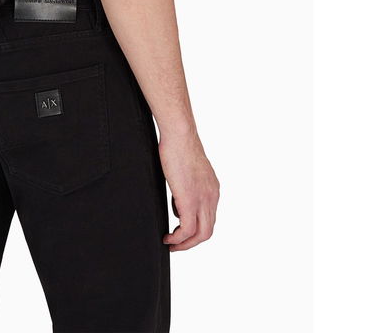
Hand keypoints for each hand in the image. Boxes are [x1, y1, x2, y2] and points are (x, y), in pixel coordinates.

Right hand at [158, 130, 218, 250]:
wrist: (180, 135)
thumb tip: (177, 201)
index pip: (209, 217)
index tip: (181, 231)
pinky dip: (178, 238)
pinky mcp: (190, 200)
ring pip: (201, 234)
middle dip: (192, 242)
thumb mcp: (186, 170)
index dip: (196, 228)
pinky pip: (187, 229)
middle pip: (208, 231)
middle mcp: (212, 197)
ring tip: (171, 244)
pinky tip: (168, 237)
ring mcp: (203, 200)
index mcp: (212, 189)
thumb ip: (186, 187)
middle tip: (177, 245)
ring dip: (185, 244)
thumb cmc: (179, 145)